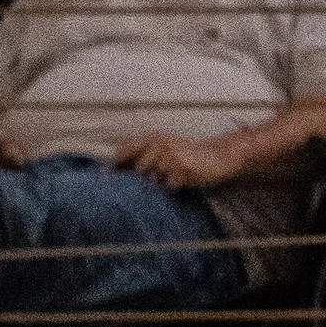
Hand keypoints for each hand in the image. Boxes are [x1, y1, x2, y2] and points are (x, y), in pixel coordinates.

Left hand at [112, 132, 246, 190]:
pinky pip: (170, 186)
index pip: (125, 150)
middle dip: (143, 180)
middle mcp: (159, 146)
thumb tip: (124, 166)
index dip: (115, 163)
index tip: (106, 174)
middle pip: (140, 170)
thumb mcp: (168, 147)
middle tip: (151, 183)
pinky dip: (175, 187)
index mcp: (153, 139)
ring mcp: (170, 157)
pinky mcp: (182, 169)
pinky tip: (185, 180)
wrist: (220, 154)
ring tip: (175, 177)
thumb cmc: (192, 154)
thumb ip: (147, 154)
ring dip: (162, 184)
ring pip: (155, 180)